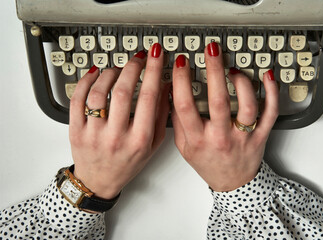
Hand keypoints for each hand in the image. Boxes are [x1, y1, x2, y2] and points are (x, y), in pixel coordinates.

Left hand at [69, 44, 169, 198]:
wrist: (99, 181)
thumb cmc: (128, 163)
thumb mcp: (153, 146)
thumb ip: (161, 116)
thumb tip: (165, 86)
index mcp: (139, 140)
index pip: (148, 97)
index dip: (153, 70)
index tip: (155, 55)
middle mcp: (116, 137)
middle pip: (122, 91)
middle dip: (132, 67)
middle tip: (137, 57)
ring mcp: (93, 134)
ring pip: (98, 93)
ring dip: (109, 73)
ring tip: (117, 68)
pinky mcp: (76, 130)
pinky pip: (77, 100)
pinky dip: (86, 81)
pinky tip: (96, 73)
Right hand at [171, 42, 278, 191]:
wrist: (233, 183)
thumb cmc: (208, 163)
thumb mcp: (184, 147)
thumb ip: (178, 121)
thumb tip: (174, 91)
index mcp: (198, 140)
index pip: (186, 106)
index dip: (181, 80)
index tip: (181, 62)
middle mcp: (221, 137)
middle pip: (218, 100)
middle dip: (214, 70)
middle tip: (211, 49)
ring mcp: (244, 137)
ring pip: (247, 105)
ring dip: (242, 82)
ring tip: (233, 69)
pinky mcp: (261, 136)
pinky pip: (271, 112)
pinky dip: (272, 92)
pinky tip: (267, 76)